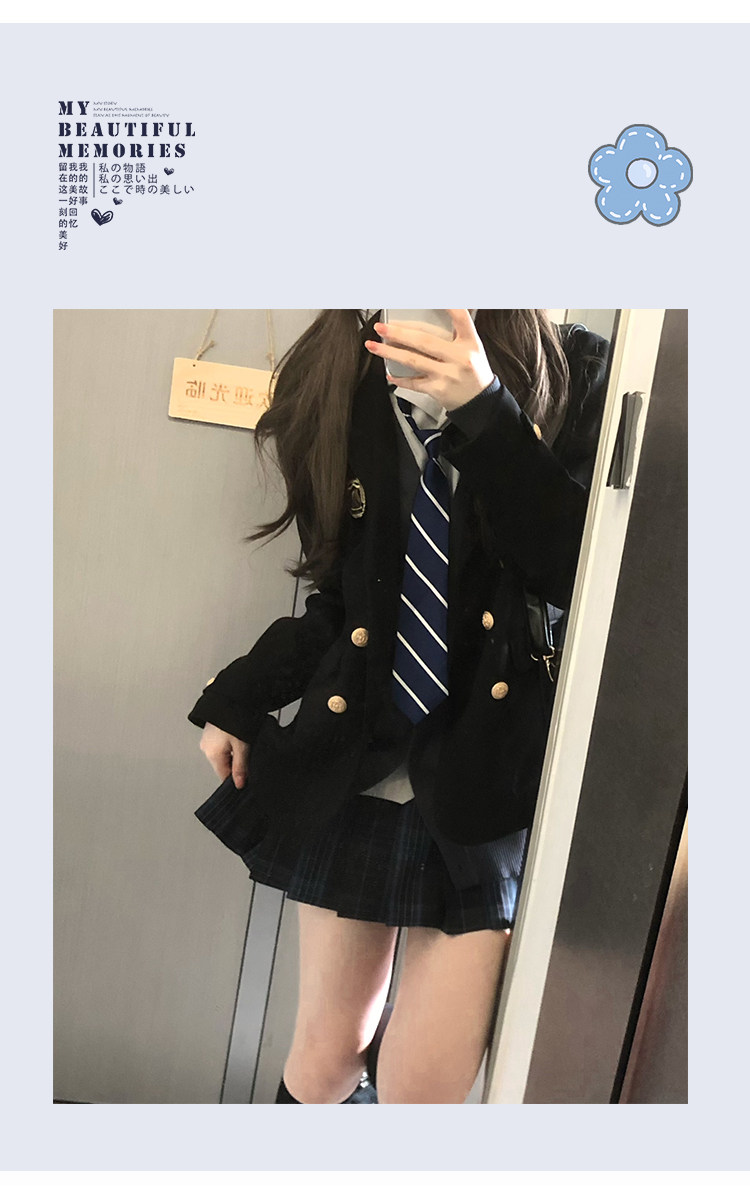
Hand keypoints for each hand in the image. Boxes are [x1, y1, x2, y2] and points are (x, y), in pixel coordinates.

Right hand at [200, 722, 250, 788]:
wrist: (234, 696)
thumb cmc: (236, 718)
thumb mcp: (243, 746)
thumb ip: (241, 767)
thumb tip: (239, 784)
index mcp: (211, 753)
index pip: (223, 776)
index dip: (236, 778)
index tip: (246, 777)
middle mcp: (206, 747)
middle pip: (223, 765)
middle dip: (236, 763)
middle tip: (249, 752)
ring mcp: (207, 738)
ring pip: (223, 754)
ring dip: (234, 752)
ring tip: (244, 741)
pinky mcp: (211, 730)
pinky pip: (221, 744)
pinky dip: (230, 743)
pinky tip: (239, 735)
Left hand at [364, 309, 495, 410]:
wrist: (481, 402)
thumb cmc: (473, 371)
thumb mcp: (473, 348)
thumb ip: (457, 331)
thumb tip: (441, 309)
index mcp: (470, 343)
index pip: (461, 317)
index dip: (448, 305)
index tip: (430, 296)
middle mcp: (460, 358)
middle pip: (424, 341)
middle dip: (399, 333)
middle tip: (381, 327)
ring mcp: (448, 375)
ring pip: (413, 361)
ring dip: (390, 352)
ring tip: (374, 346)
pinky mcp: (438, 390)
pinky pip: (414, 382)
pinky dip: (400, 378)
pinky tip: (389, 373)